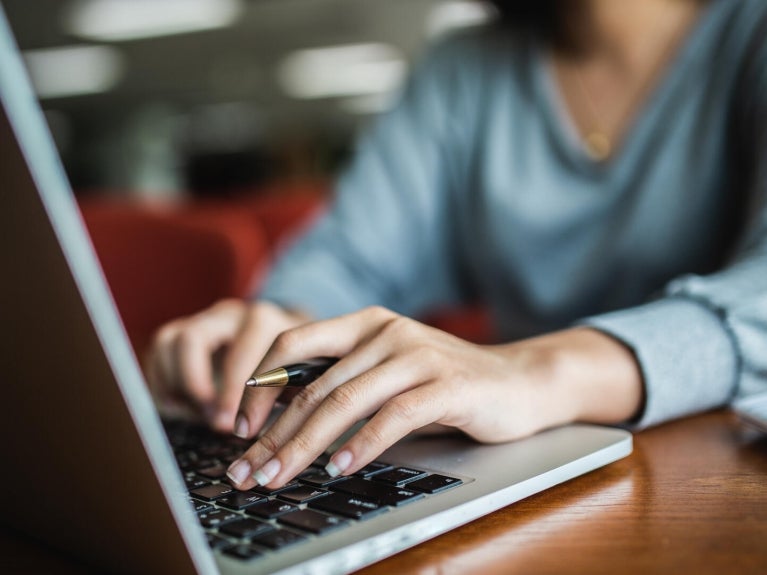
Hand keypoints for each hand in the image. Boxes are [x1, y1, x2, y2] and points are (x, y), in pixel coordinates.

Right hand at [146, 298, 308, 431]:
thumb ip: (284, 395)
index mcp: (262, 321)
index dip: (231, 392)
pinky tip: (183, 405)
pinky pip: (159, 351)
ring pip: (168, 342)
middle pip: (191, 339)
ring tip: (197, 413)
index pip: (239, 352)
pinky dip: (163, 382)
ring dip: (176, 384)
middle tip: (209, 418)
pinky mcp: (186, 331)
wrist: (292, 338)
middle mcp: (229, 314)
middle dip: (194, 385)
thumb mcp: (299, 376)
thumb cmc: (297, 364)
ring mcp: (204, 320)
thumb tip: (266, 436)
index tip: (231, 425)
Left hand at [225, 306, 642, 489]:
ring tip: (279, 478)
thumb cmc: (445, 382)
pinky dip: (361, 446)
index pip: (292, 343)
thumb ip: (345, 381)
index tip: (239, 430)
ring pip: (344, 402)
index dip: (259, 386)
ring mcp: (416, 354)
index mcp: (364, 323)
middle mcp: (385, 331)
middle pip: (314, 385)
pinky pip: (392, 417)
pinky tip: (338, 469)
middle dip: (274, 434)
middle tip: (248, 471)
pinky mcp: (445, 383)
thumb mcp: (388, 372)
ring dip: (305, 446)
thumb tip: (283, 421)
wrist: (519, 382)